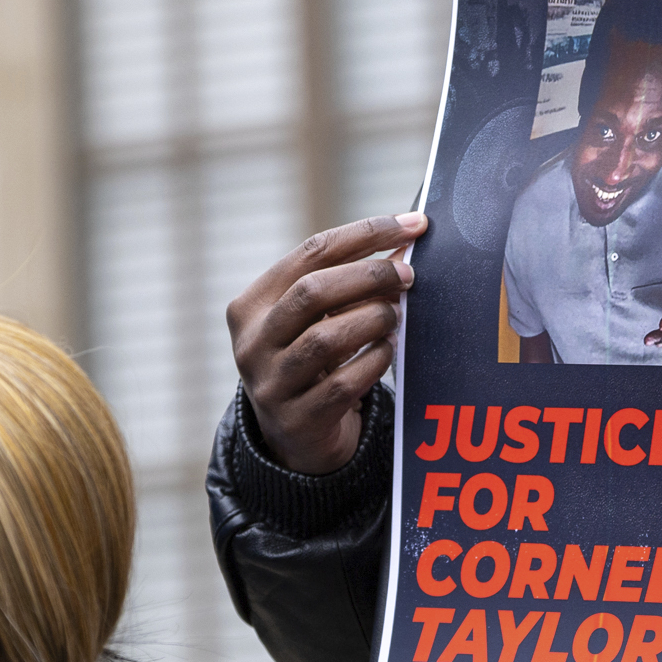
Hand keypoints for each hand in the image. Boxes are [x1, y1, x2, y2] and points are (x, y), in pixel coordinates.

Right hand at [228, 214, 426, 474]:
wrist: (295, 436)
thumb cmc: (311, 361)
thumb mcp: (316, 320)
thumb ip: (350, 283)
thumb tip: (406, 244)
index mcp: (250, 306)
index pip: (310, 253)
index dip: (365, 234)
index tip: (411, 225)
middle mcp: (251, 343)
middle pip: (312, 292)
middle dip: (370, 276)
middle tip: (408, 275)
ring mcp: (270, 385)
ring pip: (325, 339)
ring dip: (373, 319)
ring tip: (394, 316)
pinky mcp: (297, 420)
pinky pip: (343, 384)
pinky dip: (374, 361)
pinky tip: (387, 350)